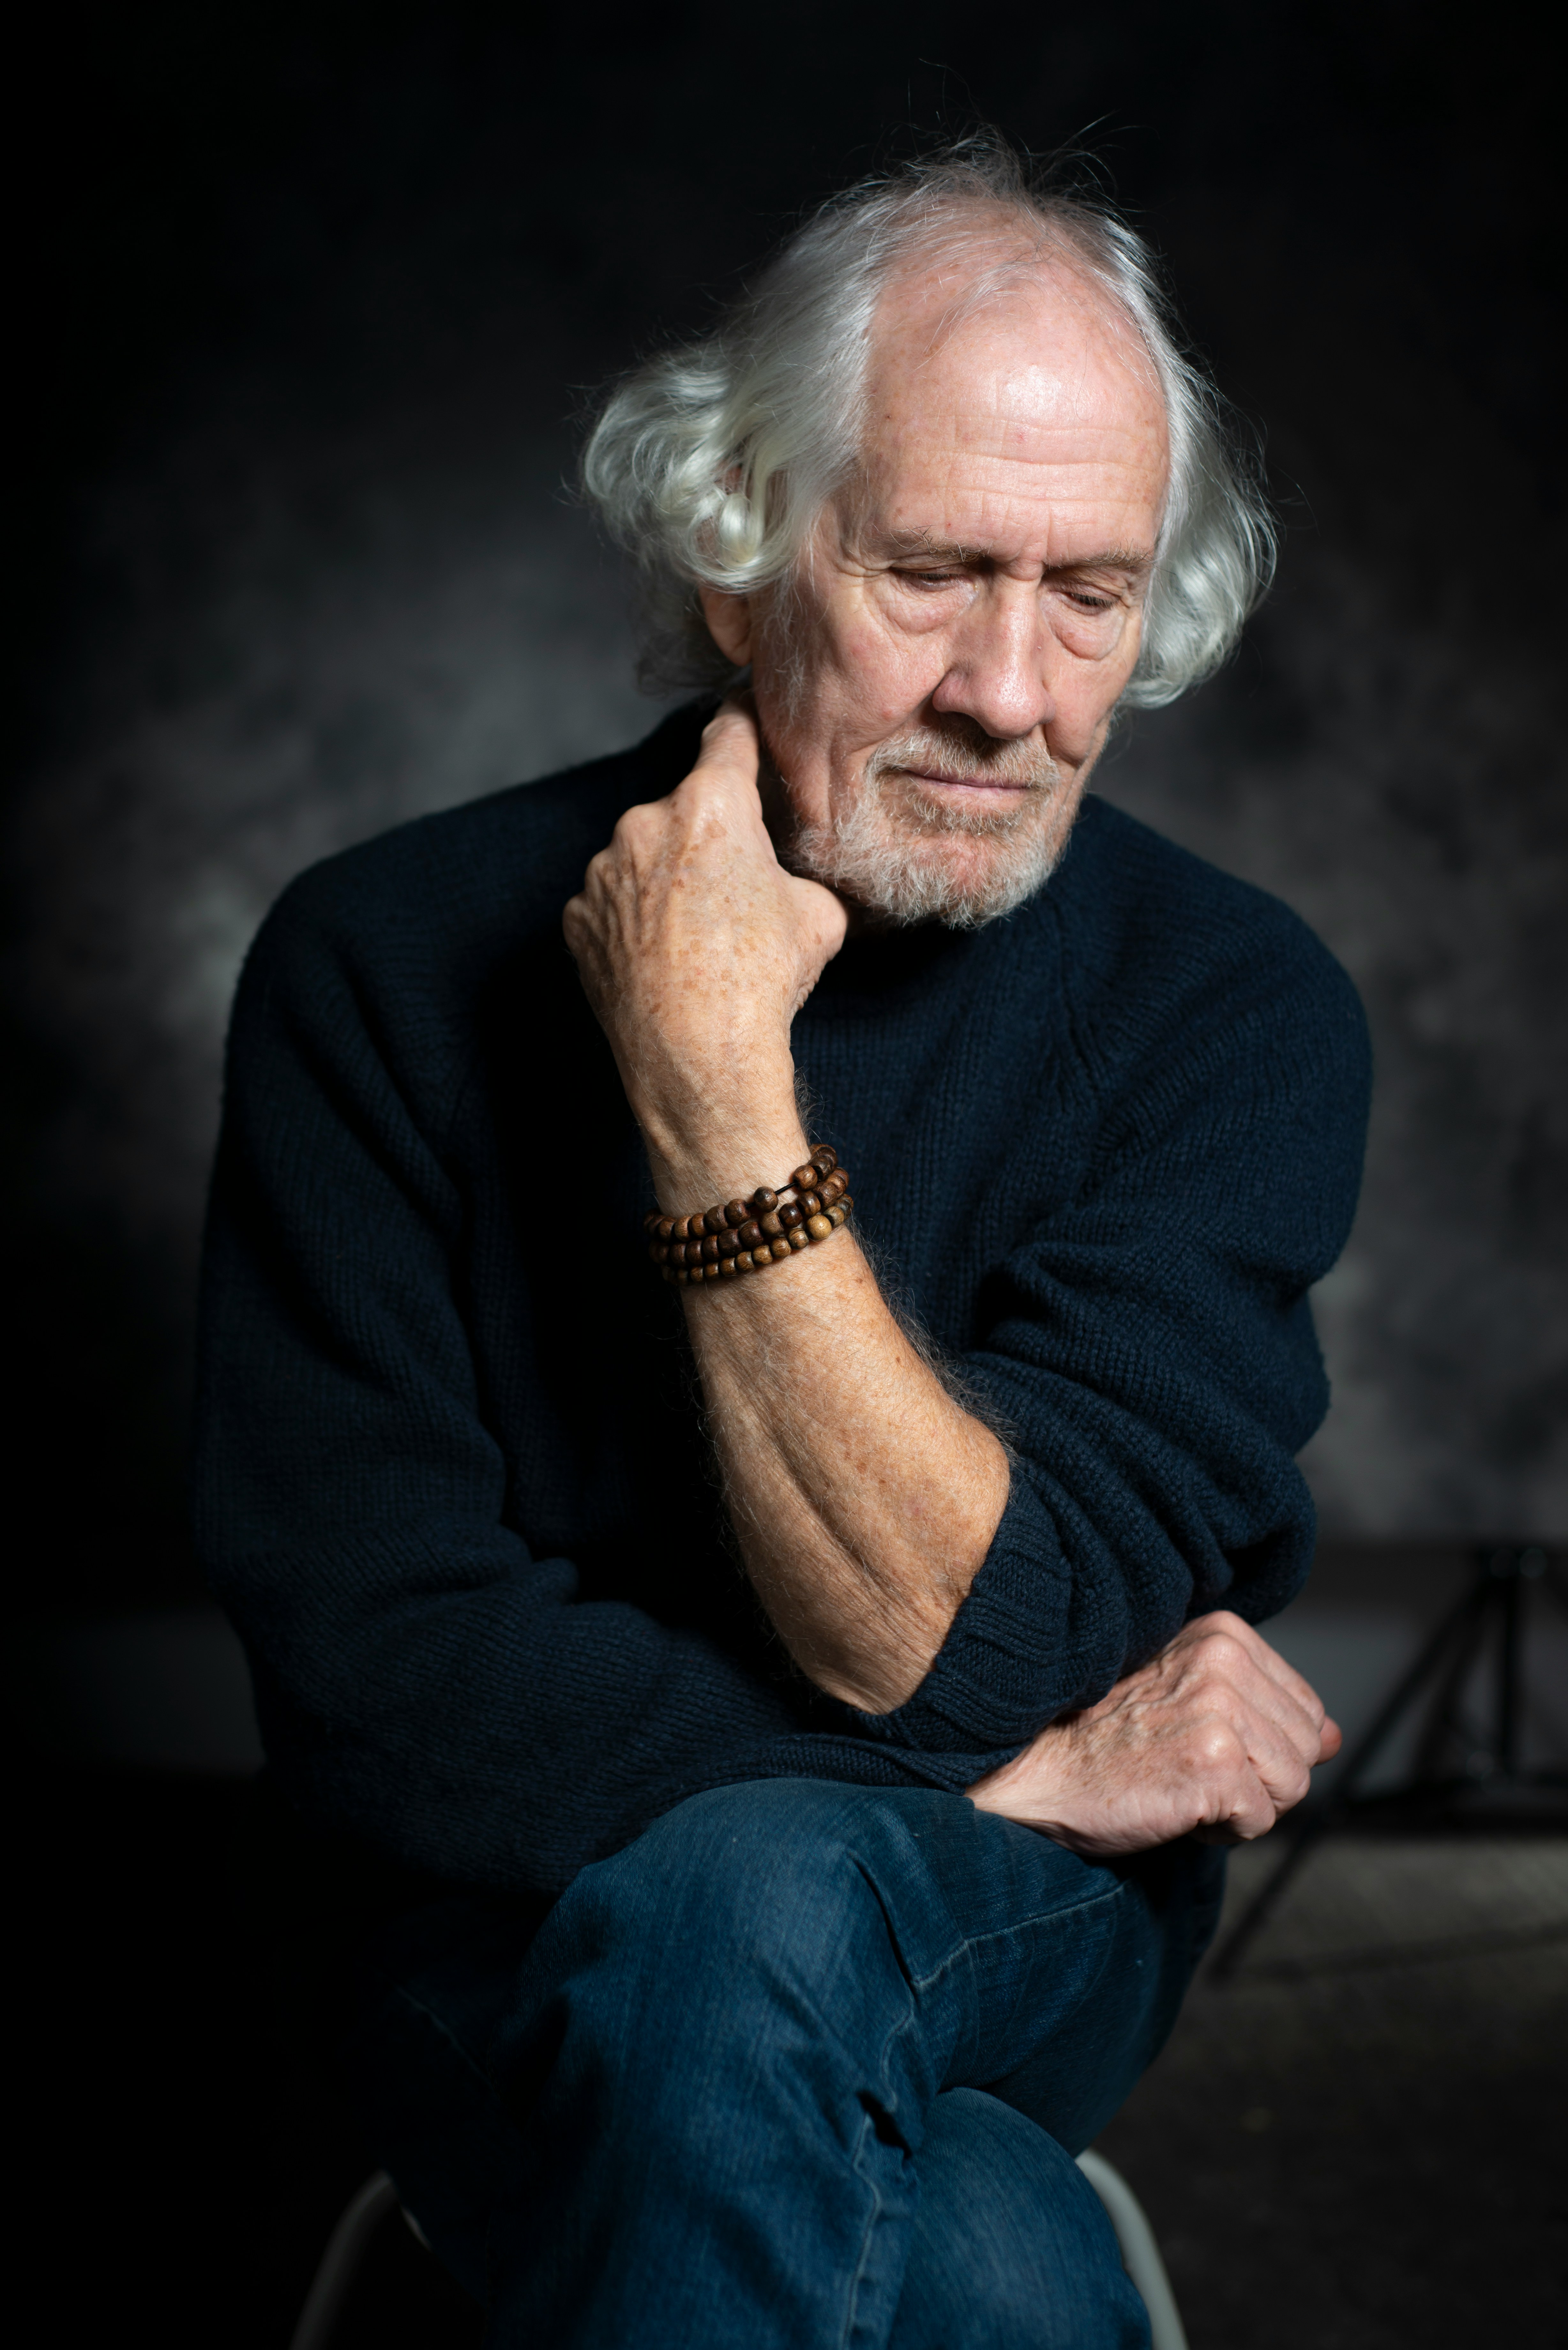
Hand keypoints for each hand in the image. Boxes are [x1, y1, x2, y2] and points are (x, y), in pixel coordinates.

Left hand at [562, 700, 847, 1202]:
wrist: (698, 1059)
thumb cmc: (762, 981)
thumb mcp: (819, 917)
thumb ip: (800, 874)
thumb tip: (793, 878)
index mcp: (710, 805)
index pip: (728, 733)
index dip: (742, 719)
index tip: (741, 707)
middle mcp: (645, 823)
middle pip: (684, 809)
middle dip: (708, 839)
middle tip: (735, 892)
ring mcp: (602, 872)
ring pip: (643, 859)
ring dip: (666, 882)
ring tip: (697, 940)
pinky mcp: (577, 919)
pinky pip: (611, 904)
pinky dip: (633, 920)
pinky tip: (662, 959)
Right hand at [968, 1611, 1341, 1855]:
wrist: (1038, 1765)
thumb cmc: (1106, 1735)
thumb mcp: (1191, 1699)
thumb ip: (1266, 1709)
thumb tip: (1334, 1737)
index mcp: (1223, 1634)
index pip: (1305, 1710)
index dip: (1261, 1747)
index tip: (1201, 1744)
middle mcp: (1226, 1661)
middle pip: (1304, 1750)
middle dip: (1257, 1778)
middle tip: (1187, 1769)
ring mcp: (1221, 1710)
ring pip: (1291, 1786)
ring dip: (1242, 1805)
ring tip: (1182, 1786)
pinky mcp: (1215, 1765)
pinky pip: (1260, 1821)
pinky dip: (1222, 1831)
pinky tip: (1175, 1806)